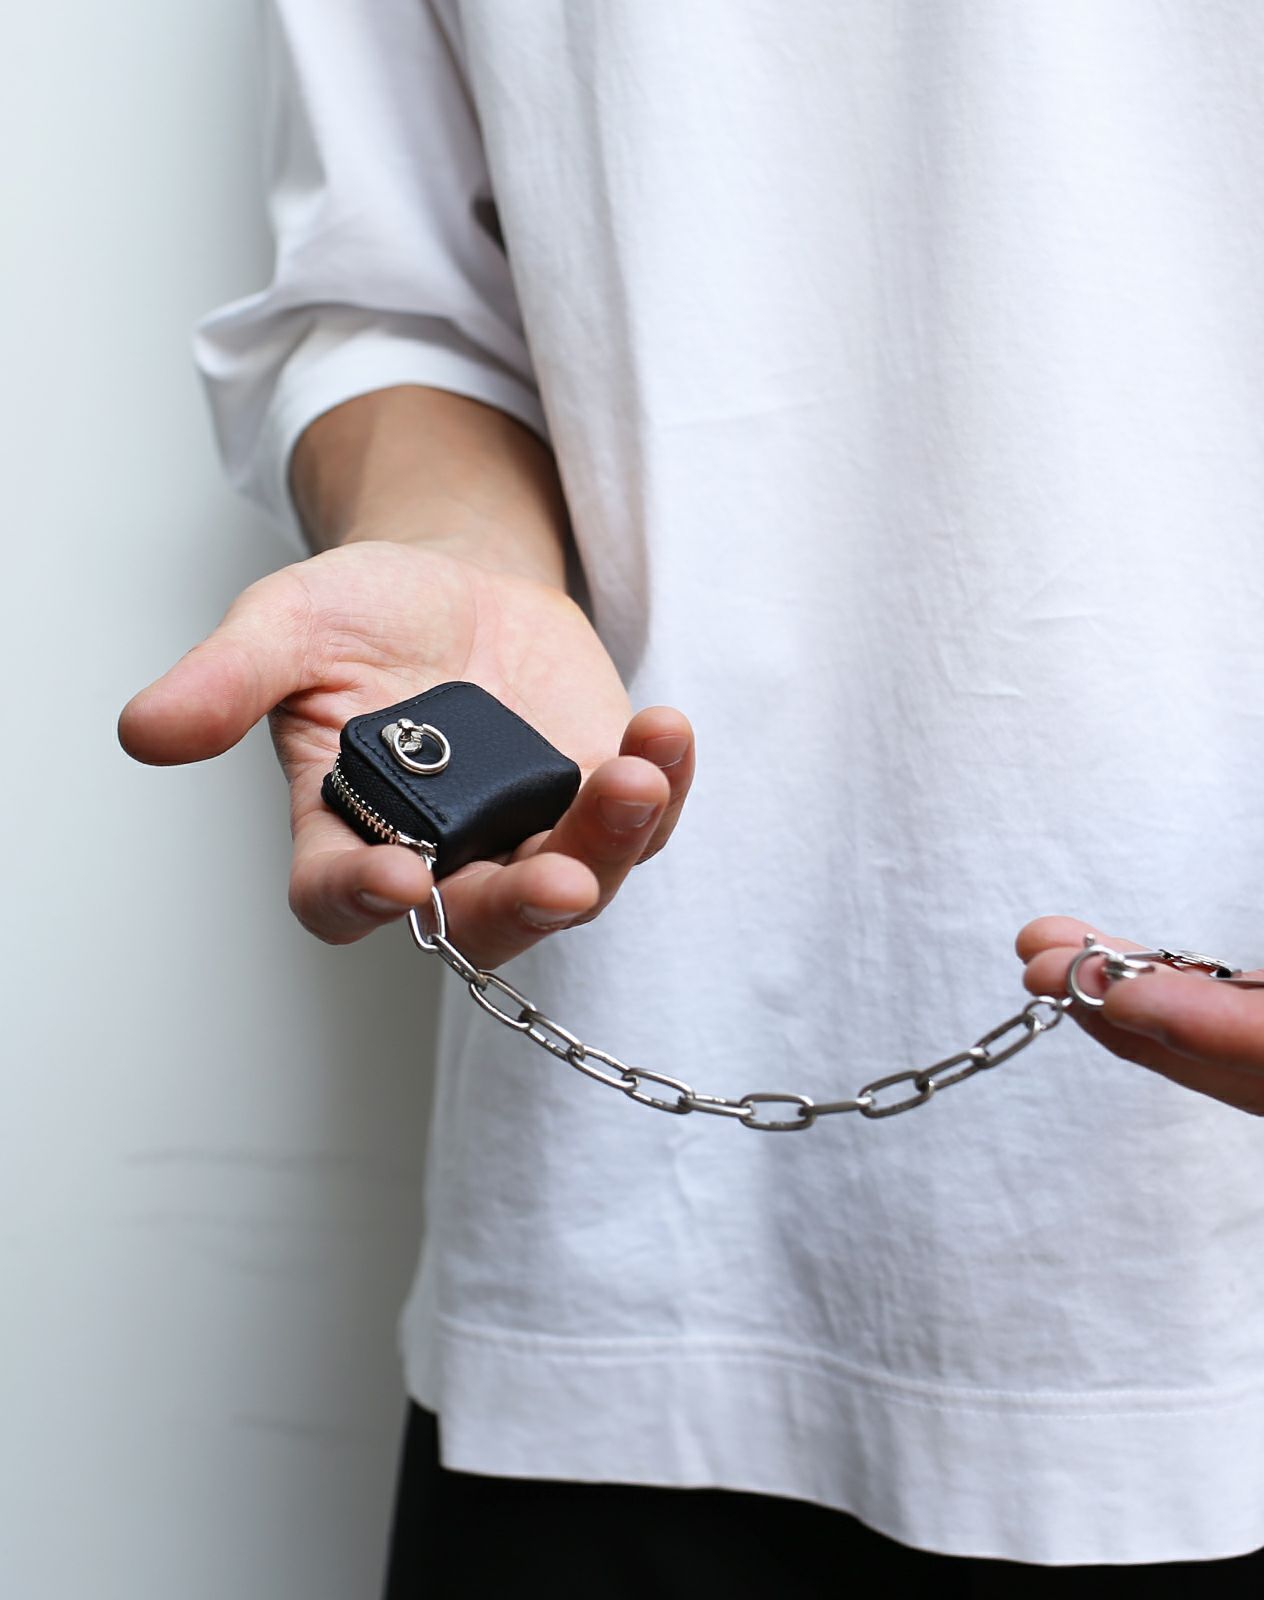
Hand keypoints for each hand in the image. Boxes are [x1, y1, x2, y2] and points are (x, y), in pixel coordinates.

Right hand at [118, 538, 694, 968]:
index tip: (403, 879)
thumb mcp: (286, 624)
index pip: (340, 897)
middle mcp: (441, 854)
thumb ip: (226, 678)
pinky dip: (660, 784)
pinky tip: (666, 732)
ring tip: (636, 774)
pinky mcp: (595, 798)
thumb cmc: (364, 614)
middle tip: (561, 881)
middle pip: (480, 919)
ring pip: (576, 878)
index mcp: (345, 829)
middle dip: (524, 904)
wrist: (456, 579)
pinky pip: (639, 819)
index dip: (365, 900)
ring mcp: (527, 834)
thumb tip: (146, 730)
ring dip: (613, 842)